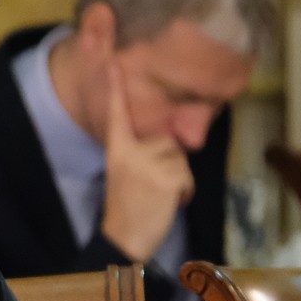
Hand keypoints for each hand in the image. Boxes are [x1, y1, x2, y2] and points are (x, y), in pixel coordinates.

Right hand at [99, 60, 192, 262]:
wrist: (123, 239)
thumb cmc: (125, 207)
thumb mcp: (127, 174)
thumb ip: (141, 154)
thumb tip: (169, 143)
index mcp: (117, 150)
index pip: (117, 116)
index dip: (115, 88)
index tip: (113, 62)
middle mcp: (131, 152)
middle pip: (167, 140)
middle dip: (169, 161)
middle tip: (151, 185)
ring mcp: (150, 164)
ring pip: (180, 158)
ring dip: (178, 178)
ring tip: (159, 196)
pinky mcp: (168, 177)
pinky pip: (187, 176)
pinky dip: (184, 192)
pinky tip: (168, 203)